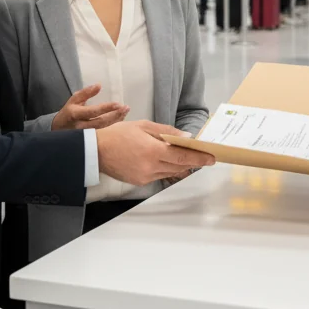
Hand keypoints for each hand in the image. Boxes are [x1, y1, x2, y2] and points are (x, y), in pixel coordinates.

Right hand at [51, 84, 127, 130]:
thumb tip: (99, 85)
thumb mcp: (74, 100)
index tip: (118, 104)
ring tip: (125, 112)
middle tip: (126, 108)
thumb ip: (86, 93)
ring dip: (116, 121)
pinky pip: (104, 134)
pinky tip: (120, 120)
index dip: (106, 108)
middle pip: (101, 122)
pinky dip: (113, 127)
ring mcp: (85, 135)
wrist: (58, 130)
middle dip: (115, 115)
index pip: (93, 112)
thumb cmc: (68, 112)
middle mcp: (81, 126)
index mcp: (76, 114)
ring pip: (104, 130)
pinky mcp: (90, 140)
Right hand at [96, 121, 214, 186]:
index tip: (212, 158)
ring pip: (170, 172)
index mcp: (153, 151)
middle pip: (179, 167)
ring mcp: (145, 176)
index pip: (183, 157)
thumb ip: (166, 132)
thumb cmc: (118, 134)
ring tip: (185, 157)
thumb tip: (186, 137)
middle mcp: (151, 167)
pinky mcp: (139, 182)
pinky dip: (165, 168)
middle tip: (204, 157)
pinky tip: (165, 161)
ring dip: (179, 166)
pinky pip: (158, 175)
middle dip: (192, 162)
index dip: (199, 158)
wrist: (96, 151)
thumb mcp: (143, 126)